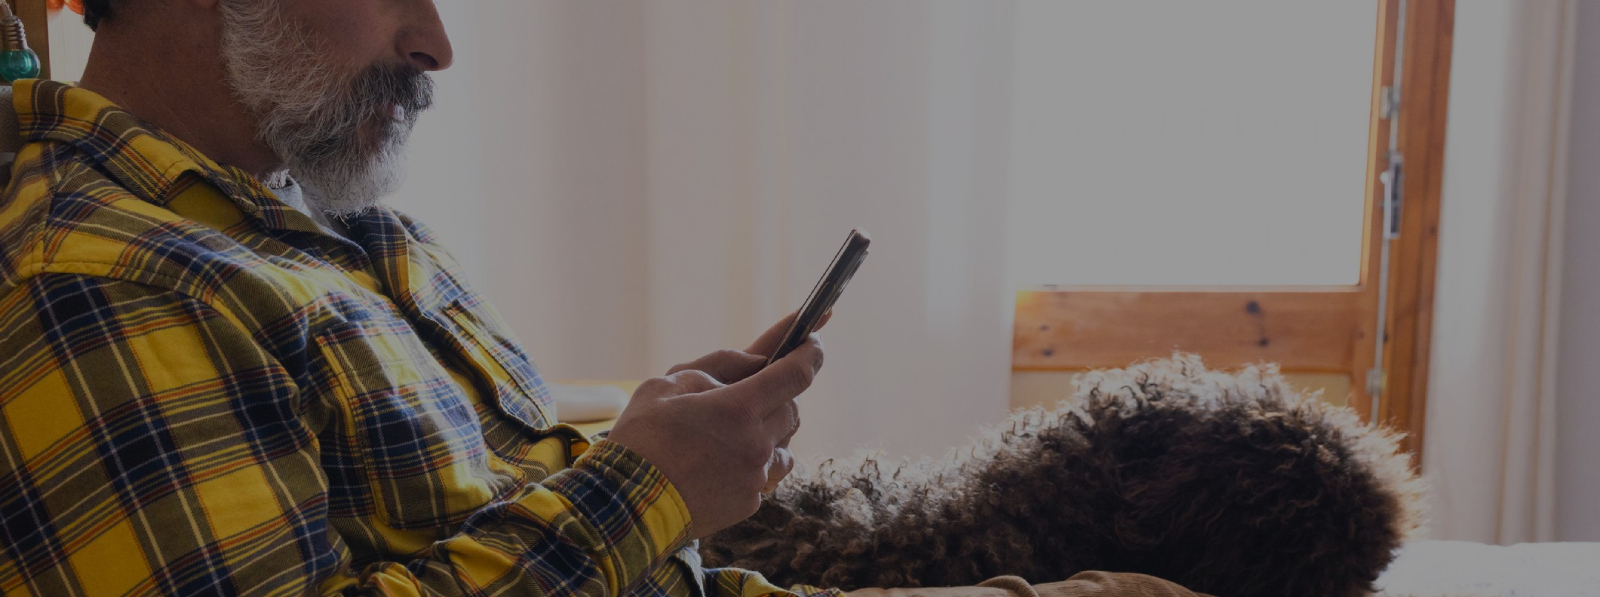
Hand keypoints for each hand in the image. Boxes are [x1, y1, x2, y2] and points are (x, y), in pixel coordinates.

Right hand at [606, 313, 826, 538]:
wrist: (624, 506)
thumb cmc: (641, 439)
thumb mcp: (668, 384)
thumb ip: (718, 365)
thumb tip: (757, 361)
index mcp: (738, 408)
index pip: (796, 375)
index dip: (809, 354)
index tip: (813, 343)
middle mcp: (755, 444)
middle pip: (793, 410)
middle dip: (780, 396)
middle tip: (755, 393)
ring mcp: (754, 478)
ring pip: (784, 447)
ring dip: (770, 433)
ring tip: (736, 433)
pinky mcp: (748, 504)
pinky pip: (764, 476)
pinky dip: (753, 464)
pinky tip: (721, 463)